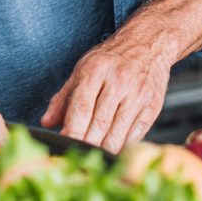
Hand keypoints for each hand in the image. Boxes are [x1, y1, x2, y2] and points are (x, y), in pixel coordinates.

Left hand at [40, 0, 201, 153]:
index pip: (80, 109)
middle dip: (86, 146)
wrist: (148, 42)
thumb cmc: (112, 58)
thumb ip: (63, 98)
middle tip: (77, 158)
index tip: (63, 147)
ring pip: (118, 135)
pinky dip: (123, 146)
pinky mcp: (154, 104)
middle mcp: (119, 81)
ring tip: (95, 157)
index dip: (71, 133)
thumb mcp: (82, 69)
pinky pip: (136, 135)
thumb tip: (47, 122)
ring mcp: (138, 93)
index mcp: (95, 70)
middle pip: (99, 126)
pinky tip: (115, 147)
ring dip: (104, 151)